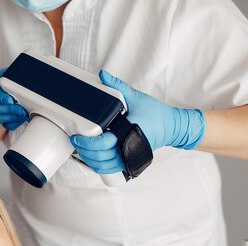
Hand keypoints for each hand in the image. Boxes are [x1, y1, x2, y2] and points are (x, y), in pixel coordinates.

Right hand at [0, 68, 29, 130]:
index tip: (11, 100)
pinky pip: (5, 125)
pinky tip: (22, 119)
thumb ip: (22, 72)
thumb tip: (35, 71)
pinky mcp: (2, 119)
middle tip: (22, 110)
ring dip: (12, 118)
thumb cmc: (15, 81)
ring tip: (23, 115)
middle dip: (9, 110)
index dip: (2, 97)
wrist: (10, 88)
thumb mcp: (16, 73)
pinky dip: (14, 123)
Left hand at [71, 70, 205, 173]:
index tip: (76, 137)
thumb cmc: (155, 113)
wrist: (172, 127)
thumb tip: (103, 75)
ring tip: (81, 150)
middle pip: (100, 156)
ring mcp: (130, 156)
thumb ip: (118, 86)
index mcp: (128, 132)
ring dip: (90, 160)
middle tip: (75, 142)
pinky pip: (113, 169)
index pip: (103, 143)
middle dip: (84, 151)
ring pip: (105, 166)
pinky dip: (100, 167)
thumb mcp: (136, 97)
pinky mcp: (131, 161)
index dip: (87, 143)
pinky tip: (92, 160)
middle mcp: (128, 147)